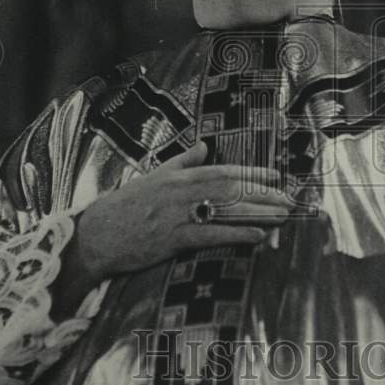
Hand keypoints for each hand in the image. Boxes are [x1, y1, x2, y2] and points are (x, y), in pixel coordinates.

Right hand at [57, 142, 292, 307]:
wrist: (96, 235)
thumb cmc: (125, 207)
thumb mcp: (154, 177)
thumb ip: (182, 161)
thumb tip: (204, 145)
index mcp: (178, 177)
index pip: (222, 170)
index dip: (252, 172)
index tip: (276, 176)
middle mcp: (181, 192)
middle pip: (230, 189)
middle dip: (263, 193)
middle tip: (289, 199)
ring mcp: (177, 215)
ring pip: (225, 210)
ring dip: (257, 213)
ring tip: (282, 216)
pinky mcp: (172, 239)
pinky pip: (211, 235)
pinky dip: (236, 234)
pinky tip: (257, 236)